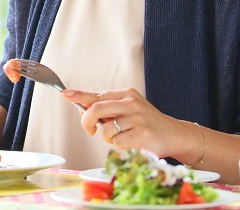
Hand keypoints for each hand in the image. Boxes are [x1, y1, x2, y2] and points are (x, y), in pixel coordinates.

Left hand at [61, 88, 185, 157]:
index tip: (66, 94)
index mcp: (127, 94)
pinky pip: (117, 143)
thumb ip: (108, 108)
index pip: (97, 95)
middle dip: (87, 122)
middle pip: (96, 109)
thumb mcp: (128, 109)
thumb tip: (82, 107)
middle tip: (90, 130)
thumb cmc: (146, 123)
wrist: (174, 134)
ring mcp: (138, 118)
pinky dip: (119, 146)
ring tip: (121, 137)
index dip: (79, 95)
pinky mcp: (142, 134)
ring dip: (108, 138)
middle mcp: (132, 103)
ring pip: (106, 130)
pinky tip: (131, 143)